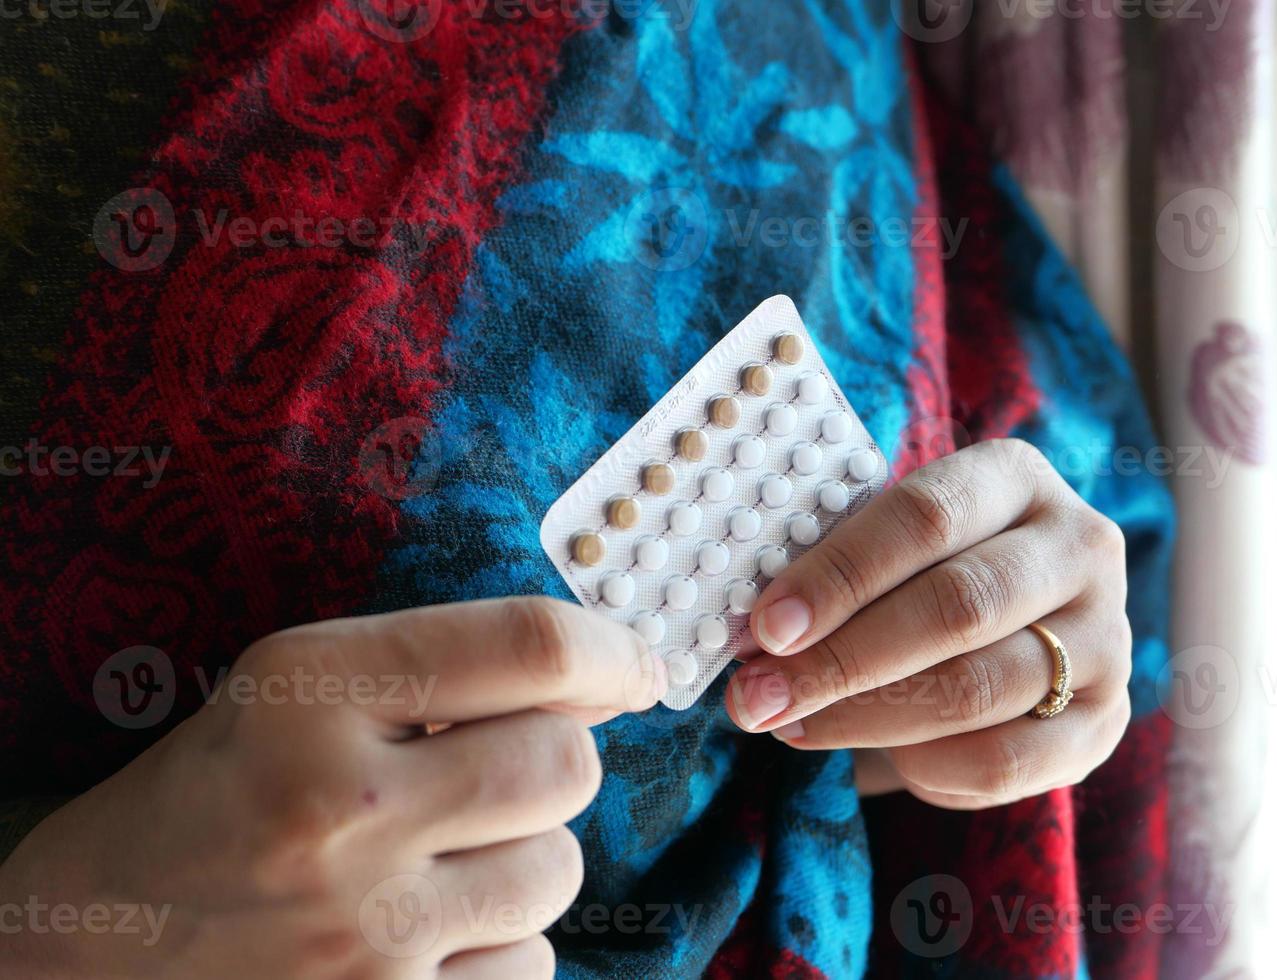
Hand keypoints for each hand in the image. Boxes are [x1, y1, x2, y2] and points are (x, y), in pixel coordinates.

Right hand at [0, 598, 665, 978]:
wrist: (73, 963)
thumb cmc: (203, 809)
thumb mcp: (286, 696)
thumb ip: (434, 668)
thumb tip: (608, 674)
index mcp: (309, 695)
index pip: (528, 645)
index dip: (611, 648)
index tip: (637, 667)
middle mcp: (339, 811)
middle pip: (565, 763)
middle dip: (550, 762)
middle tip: (487, 777)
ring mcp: (365, 935)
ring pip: (558, 871)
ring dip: (520, 862)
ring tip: (429, 867)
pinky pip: (530, 967)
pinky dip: (495, 951)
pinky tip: (418, 943)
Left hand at [725, 439, 1131, 809]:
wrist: (1008, 635)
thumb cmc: (920, 576)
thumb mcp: (888, 548)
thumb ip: (836, 574)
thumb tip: (755, 638)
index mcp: (1016, 476)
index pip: (925, 517)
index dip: (839, 575)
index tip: (767, 627)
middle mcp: (1081, 546)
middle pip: (956, 607)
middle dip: (841, 660)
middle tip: (759, 697)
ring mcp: (1107, 636)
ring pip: (976, 689)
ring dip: (866, 719)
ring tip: (794, 726)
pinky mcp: (1107, 720)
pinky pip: (1008, 761)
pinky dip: (927, 768)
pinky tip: (877, 757)